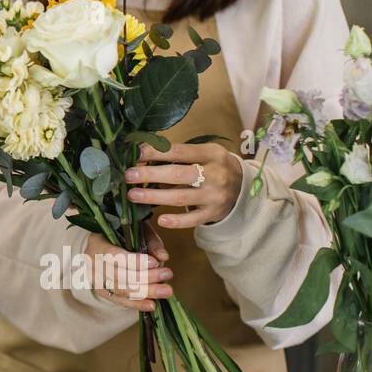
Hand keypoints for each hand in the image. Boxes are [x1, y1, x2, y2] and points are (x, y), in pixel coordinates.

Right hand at [85, 227, 171, 311]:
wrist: (101, 248)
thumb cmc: (121, 236)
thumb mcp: (135, 231)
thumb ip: (150, 242)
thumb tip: (163, 257)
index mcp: (97, 243)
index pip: (114, 255)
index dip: (134, 261)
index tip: (155, 263)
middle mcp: (93, 263)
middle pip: (119, 276)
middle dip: (146, 277)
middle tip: (167, 274)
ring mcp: (95, 280)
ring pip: (120, 290)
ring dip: (145, 292)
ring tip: (166, 290)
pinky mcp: (101, 292)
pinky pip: (119, 301)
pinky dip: (137, 304)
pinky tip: (152, 305)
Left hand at [125, 142, 242, 228]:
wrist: (243, 187)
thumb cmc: (213, 165)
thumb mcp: (203, 153)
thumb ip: (178, 153)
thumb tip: (142, 151)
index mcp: (211, 153)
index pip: (178, 151)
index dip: (155, 152)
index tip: (135, 154)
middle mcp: (215, 174)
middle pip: (178, 174)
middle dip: (150, 175)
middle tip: (128, 176)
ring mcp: (215, 196)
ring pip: (181, 198)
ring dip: (154, 197)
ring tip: (132, 195)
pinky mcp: (213, 214)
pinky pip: (193, 220)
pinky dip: (177, 221)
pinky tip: (160, 220)